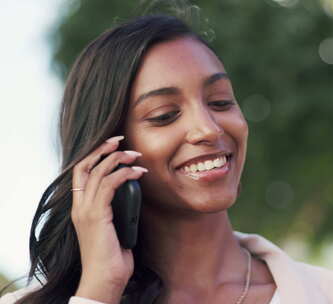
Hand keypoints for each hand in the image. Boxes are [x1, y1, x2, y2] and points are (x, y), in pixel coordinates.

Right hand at [71, 135, 146, 303]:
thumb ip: (118, 208)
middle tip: (121, 140)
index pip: (81, 172)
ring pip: (98, 172)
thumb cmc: (114, 256)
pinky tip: (138, 172)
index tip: (113, 145)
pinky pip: (109, 185)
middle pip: (85, 166)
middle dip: (103, 149)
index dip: (95, 155)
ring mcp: (86, 210)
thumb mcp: (116, 226)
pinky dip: (125, 174)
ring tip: (136, 155)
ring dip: (118, 159)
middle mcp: (79, 206)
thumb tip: (133, 191)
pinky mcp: (96, 215)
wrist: (105, 277)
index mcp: (81, 208)